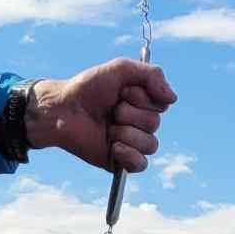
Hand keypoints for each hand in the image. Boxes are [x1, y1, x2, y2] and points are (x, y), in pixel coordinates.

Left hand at [26, 60, 175, 173]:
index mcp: (142, 102)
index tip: (122, 92)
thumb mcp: (120, 69)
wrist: (61, 109)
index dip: (143, 98)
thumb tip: (173, 98)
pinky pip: (141, 164)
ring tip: (108, 128)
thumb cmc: (87, 87)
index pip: (162, 104)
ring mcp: (130, 142)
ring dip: (127, 133)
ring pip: (151, 144)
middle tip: (110, 109)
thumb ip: (152, 75)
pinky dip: (130, 155)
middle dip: (130, 114)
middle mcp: (138, 122)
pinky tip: (114, 147)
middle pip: (155, 123)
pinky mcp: (119, 161)